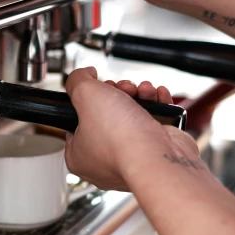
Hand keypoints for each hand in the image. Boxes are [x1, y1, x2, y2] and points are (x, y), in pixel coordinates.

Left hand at [65, 67, 199, 190]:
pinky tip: (156, 97)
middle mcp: (104, 159)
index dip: (86, 101)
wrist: (158, 158)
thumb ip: (78, 80)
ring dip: (140, 95)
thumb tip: (83, 74)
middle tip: (121, 90)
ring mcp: (131, 156)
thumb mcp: (85, 95)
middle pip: (107, 114)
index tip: (94, 92)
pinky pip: (154, 122)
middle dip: (118, 93)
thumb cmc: (120, 140)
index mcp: (79, 155)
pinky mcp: (154, 151)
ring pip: (132, 115)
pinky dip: (157, 105)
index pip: (75, 122)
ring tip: (143, 91)